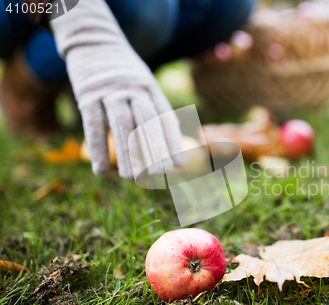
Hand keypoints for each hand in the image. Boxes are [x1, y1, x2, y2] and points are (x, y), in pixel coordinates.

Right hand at [49, 0, 183, 179]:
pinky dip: (97, 148)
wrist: (93, 39)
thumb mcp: (144, 82)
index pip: (164, 118)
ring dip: (127, 154)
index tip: (179, 165)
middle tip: (160, 174)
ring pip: (122, 125)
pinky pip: (93, 125)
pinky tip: (100, 170)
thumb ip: (156, 105)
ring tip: (132, 178)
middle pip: (147, 122)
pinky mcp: (87, 94)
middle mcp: (133, 88)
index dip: (172, 142)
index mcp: (150, 88)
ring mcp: (110, 90)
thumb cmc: (124, 70)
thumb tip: (174, 131)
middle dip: (155, 149)